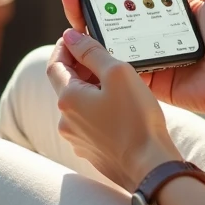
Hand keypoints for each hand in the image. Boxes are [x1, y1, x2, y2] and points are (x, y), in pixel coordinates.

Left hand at [47, 28, 181, 188]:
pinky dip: (99, 109)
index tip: (75, 37)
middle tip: (101, 56)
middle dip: (80, 68)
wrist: (150, 167)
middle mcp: (65, 121)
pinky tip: (120, 108)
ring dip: (91, 90)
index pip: (54, 65)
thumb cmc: (136, 119)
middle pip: (66, 85)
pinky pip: (90, 123)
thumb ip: (92, 52)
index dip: (64, 48)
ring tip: (116, 82)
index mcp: (67, 99)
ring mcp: (77, 139)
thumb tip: (71, 37)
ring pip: (79, 105)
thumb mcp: (118, 73)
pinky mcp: (91, 151)